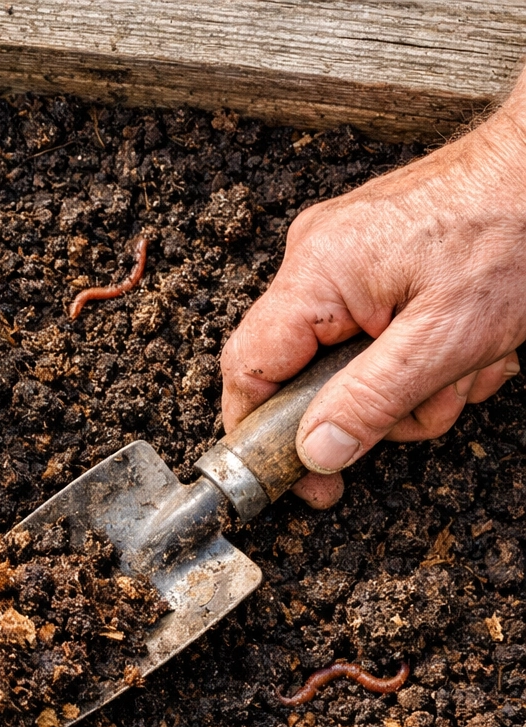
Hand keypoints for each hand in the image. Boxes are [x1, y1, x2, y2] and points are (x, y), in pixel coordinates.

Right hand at [220, 80, 525, 507]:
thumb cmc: (515, 228)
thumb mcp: (447, 337)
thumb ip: (373, 400)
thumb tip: (317, 452)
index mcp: (316, 274)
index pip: (248, 369)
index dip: (259, 432)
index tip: (296, 477)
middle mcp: (315, 259)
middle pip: (305, 372)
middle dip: (373, 406)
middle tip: (428, 405)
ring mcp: (343, 255)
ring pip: (348, 360)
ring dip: (411, 383)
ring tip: (467, 364)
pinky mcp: (372, 257)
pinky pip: (373, 329)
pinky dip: (419, 351)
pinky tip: (466, 338)